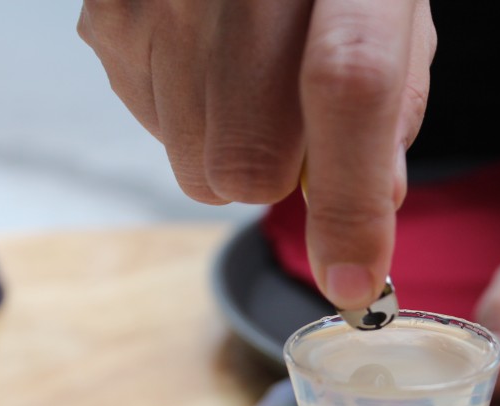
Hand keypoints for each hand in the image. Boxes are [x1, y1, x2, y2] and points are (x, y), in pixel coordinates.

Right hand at [78, 0, 435, 309]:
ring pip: (195, 166)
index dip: (351, 202)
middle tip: (298, 122)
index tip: (356, 283)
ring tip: (251, 73)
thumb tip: (370, 211)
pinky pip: (155, 129)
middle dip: (281, 175)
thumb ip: (393, 107)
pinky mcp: (106, 20)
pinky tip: (209, 57)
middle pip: (245, 164)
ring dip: (235, 147)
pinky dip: (190, 117)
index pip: (349, 89)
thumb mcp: (393, 7)